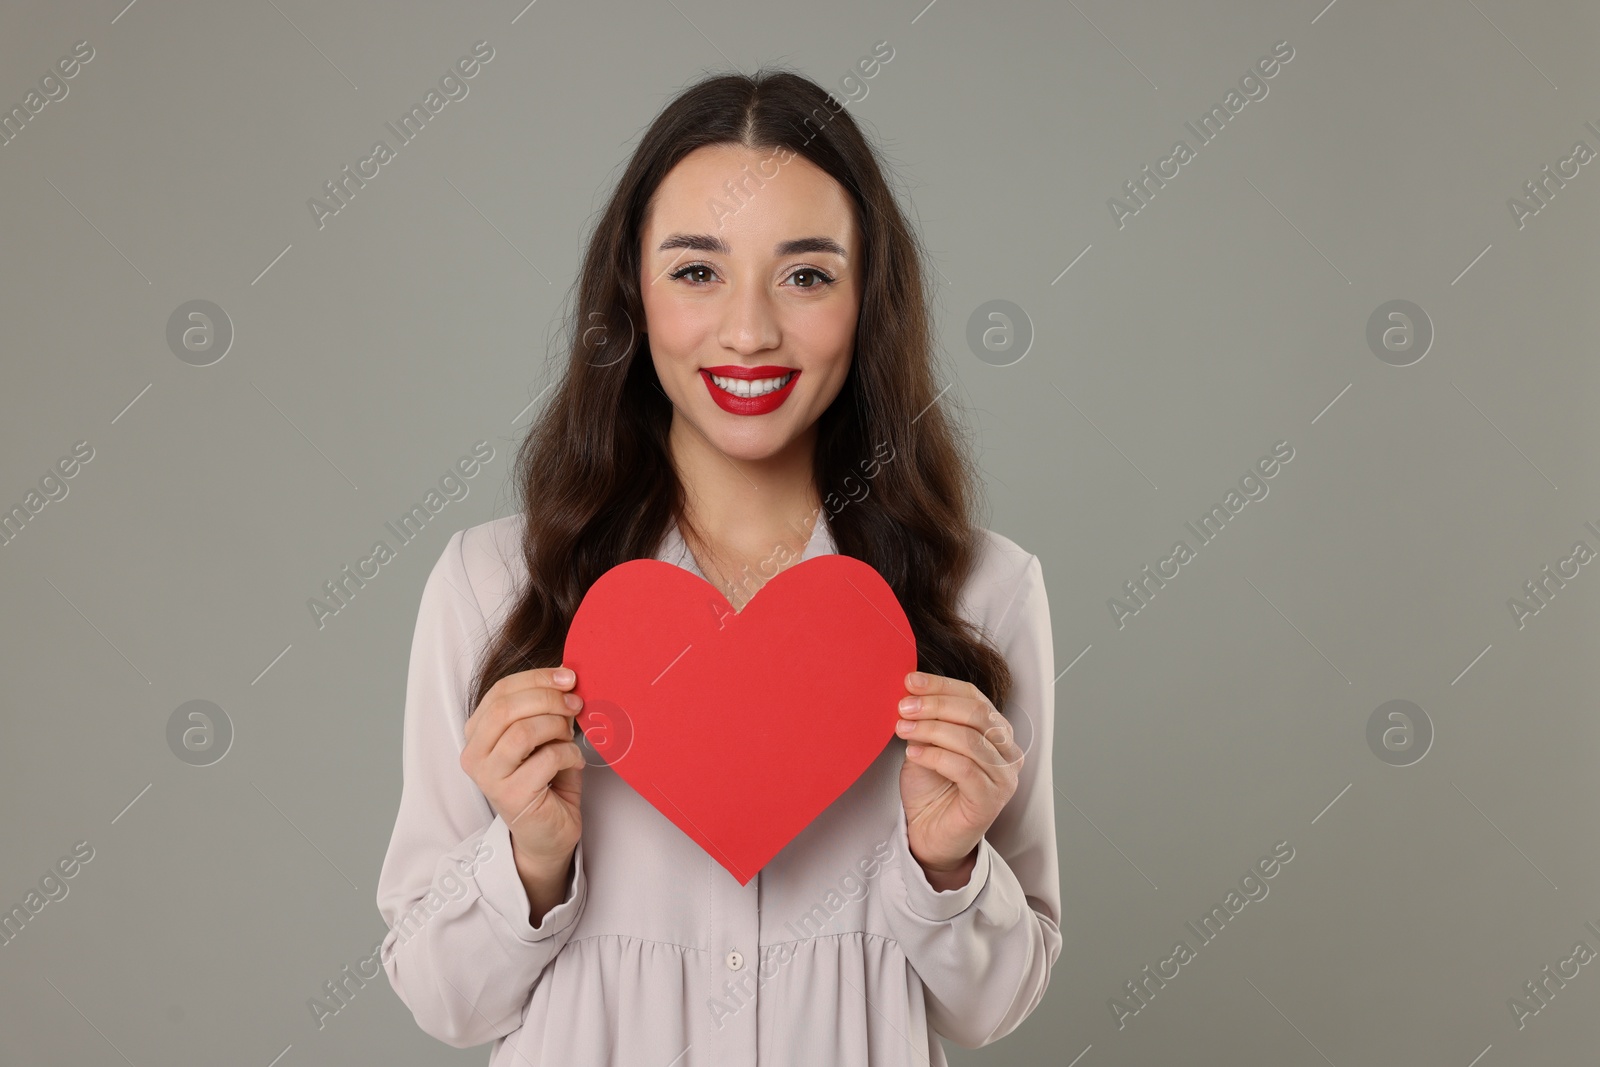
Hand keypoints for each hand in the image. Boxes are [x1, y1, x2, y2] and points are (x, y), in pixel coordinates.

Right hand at [461, 667, 585, 870]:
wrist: (548, 834)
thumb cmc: (546, 781)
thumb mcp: (543, 736)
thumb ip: (546, 709)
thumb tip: (566, 675)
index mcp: (477, 733)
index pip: (501, 691)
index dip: (537, 678)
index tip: (569, 677)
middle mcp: (474, 754)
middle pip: (507, 708)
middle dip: (548, 698)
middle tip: (576, 703)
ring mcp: (489, 777)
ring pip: (522, 731)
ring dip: (557, 727)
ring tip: (570, 737)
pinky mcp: (511, 796)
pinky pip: (545, 759)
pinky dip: (568, 754)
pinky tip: (574, 762)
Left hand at [896, 671, 1022, 888]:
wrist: (929, 835)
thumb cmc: (932, 789)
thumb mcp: (926, 744)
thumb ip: (927, 720)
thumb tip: (910, 691)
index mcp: (997, 732)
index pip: (974, 697)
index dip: (941, 685)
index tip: (909, 681)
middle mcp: (1008, 753)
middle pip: (976, 714)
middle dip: (936, 705)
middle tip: (904, 706)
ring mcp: (1004, 778)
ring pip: (970, 739)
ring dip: (931, 729)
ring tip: (902, 729)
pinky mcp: (991, 800)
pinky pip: (964, 768)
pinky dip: (935, 756)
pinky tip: (913, 753)